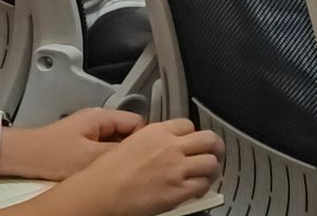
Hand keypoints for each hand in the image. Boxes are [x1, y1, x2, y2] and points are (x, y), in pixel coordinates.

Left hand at [2, 108, 143, 180]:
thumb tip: (140, 156)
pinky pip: (101, 151)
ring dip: (116, 157)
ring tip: (113, 171)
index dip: (145, 140)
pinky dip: (104, 162)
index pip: (138, 122)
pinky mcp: (80, 145)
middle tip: (131, 167)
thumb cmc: (48, 153)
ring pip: (114, 144)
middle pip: (127, 133)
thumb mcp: (89, 157)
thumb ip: (117, 154)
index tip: (146, 156)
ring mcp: (87, 133)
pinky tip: (100, 174)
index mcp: (101, 117)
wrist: (21, 157)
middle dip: (130, 150)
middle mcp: (96, 121)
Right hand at [53, 119, 221, 215]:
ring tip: (207, 173)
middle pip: (208, 139)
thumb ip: (152, 142)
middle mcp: (171, 147)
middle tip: (213, 153)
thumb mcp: (131, 144)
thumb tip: (162, 147)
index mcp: (157, 132)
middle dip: (213, 147)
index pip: (188, 125)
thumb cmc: (108, 172)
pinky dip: (203, 187)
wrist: (103, 192)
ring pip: (211, 162)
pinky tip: (197, 189)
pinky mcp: (178, 190)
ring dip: (211, 168)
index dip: (192, 135)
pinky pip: (203, 185)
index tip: (192, 141)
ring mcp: (177, 168)